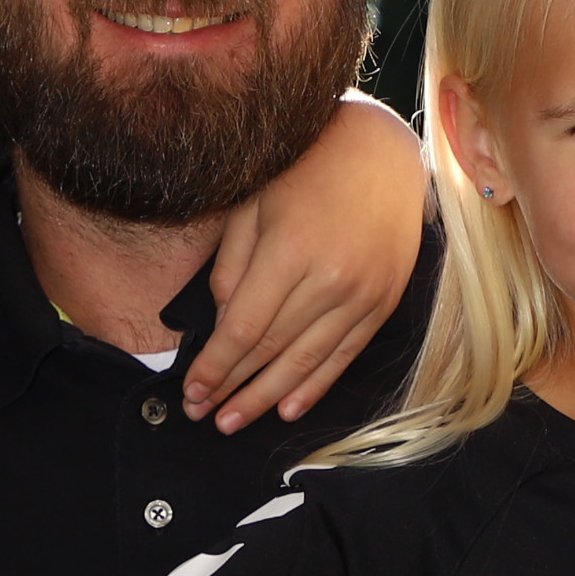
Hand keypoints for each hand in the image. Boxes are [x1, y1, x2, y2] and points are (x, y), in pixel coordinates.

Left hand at [188, 96, 424, 431]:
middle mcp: (330, 279)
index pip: (244, 328)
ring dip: (268, 398)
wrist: (381, 153)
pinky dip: (316, 386)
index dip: (215, 366)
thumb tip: (222, 327)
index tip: (191, 391)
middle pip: (272, 350)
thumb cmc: (305, 172)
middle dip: (233, 388)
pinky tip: (289, 410)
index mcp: (290, 251)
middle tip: (205, 417)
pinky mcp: (383, 302)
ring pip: (307, 361)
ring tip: (235, 422)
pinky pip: (345, 355)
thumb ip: (232, 267)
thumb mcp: (253, 206)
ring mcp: (362, 294)